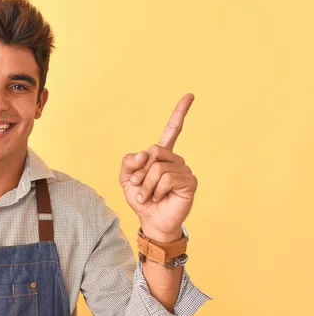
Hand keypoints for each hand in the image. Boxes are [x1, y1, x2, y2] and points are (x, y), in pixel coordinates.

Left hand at [119, 93, 198, 240]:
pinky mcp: (189, 182)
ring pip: (158, 168)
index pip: (173, 130)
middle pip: (153, 152)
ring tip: (148, 196)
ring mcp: (183, 169)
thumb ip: (129, 162)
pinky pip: (167, 178)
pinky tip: (159, 197)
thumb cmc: (141, 199)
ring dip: (146, 185)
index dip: (180, 112)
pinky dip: (157, 190)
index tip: (190, 95)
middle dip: (140, 172)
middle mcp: (174, 159)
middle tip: (139, 188)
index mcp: (161, 155)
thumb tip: (144, 153)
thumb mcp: (126, 179)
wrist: (151, 221)